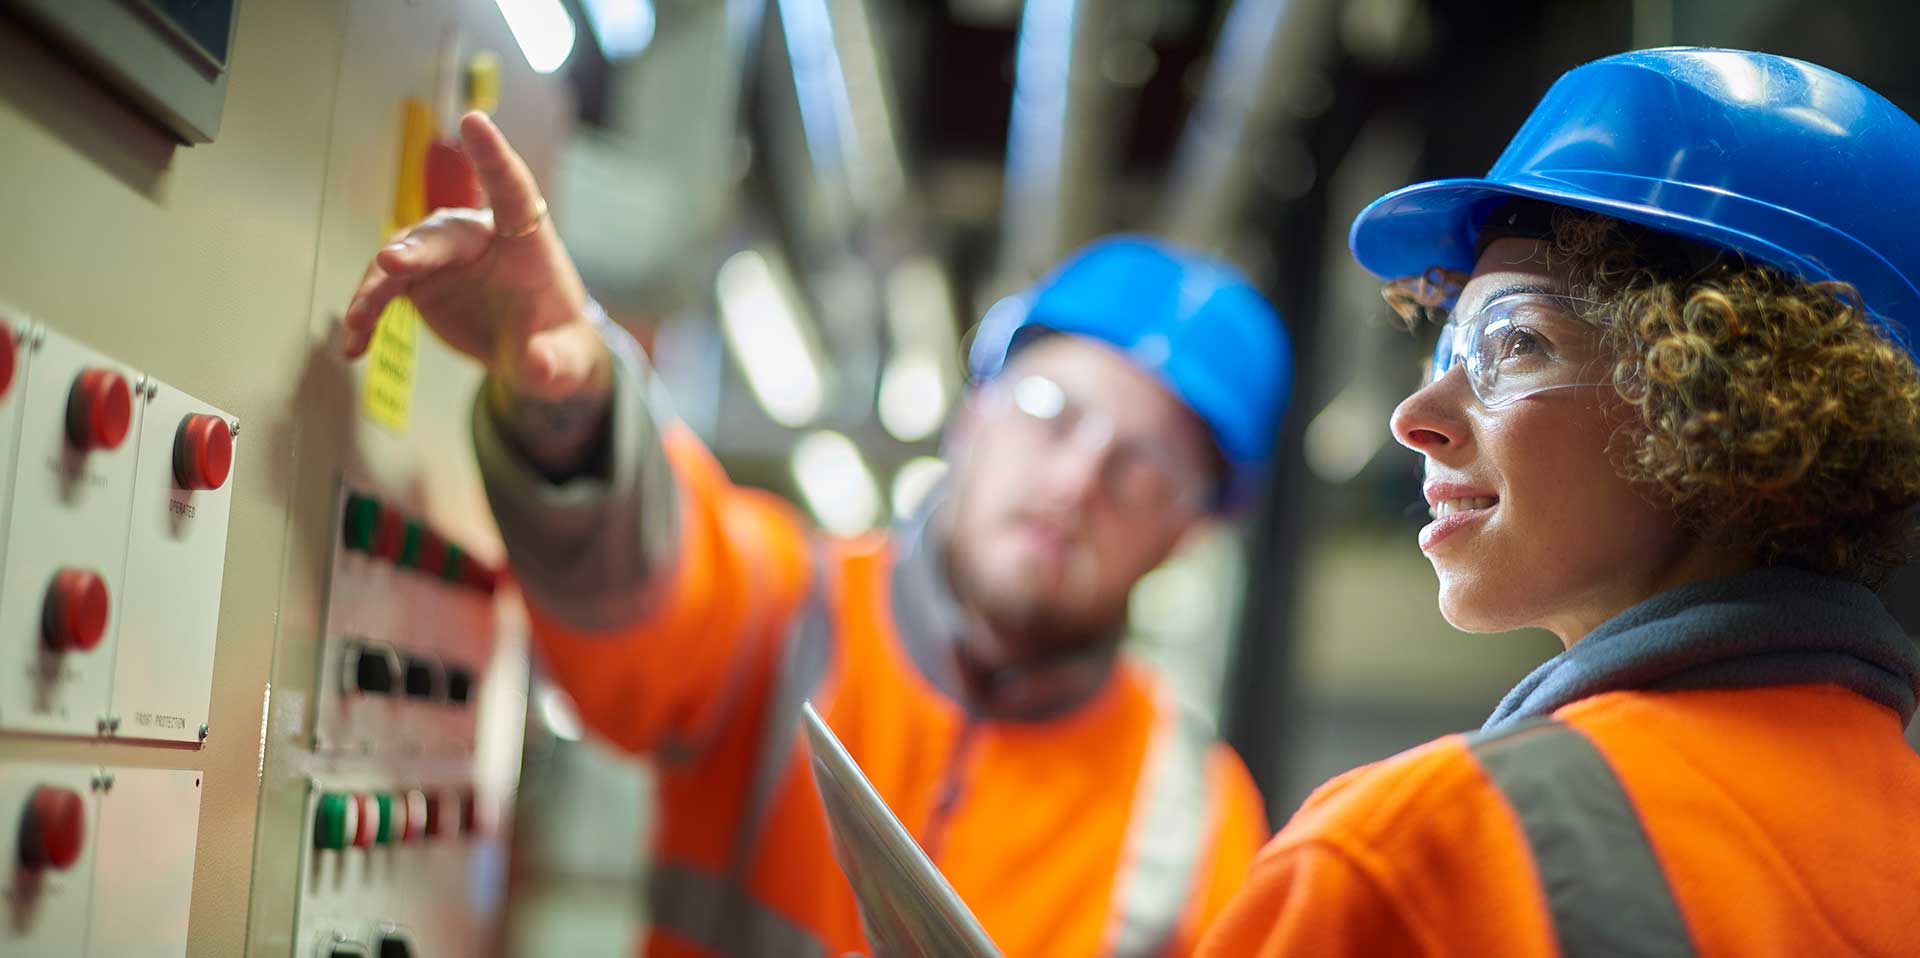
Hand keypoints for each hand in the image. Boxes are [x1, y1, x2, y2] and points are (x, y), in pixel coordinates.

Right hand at [341, 112, 606, 402]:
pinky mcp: (418, 280)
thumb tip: (539, 367)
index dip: (493, 156)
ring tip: (360, 320)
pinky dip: (368, 313)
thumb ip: (553, 362)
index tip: (474, 120)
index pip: (513, 191)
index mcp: (528, 242)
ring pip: (403, 256)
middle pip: (445, 232)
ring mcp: (444, 257)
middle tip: (390, 263)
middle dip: (417, 247)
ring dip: (378, 285)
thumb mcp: (564, 362)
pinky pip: (385, 288)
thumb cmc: (555, 345)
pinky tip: (355, 344)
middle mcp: (481, 239)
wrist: (532, 353)